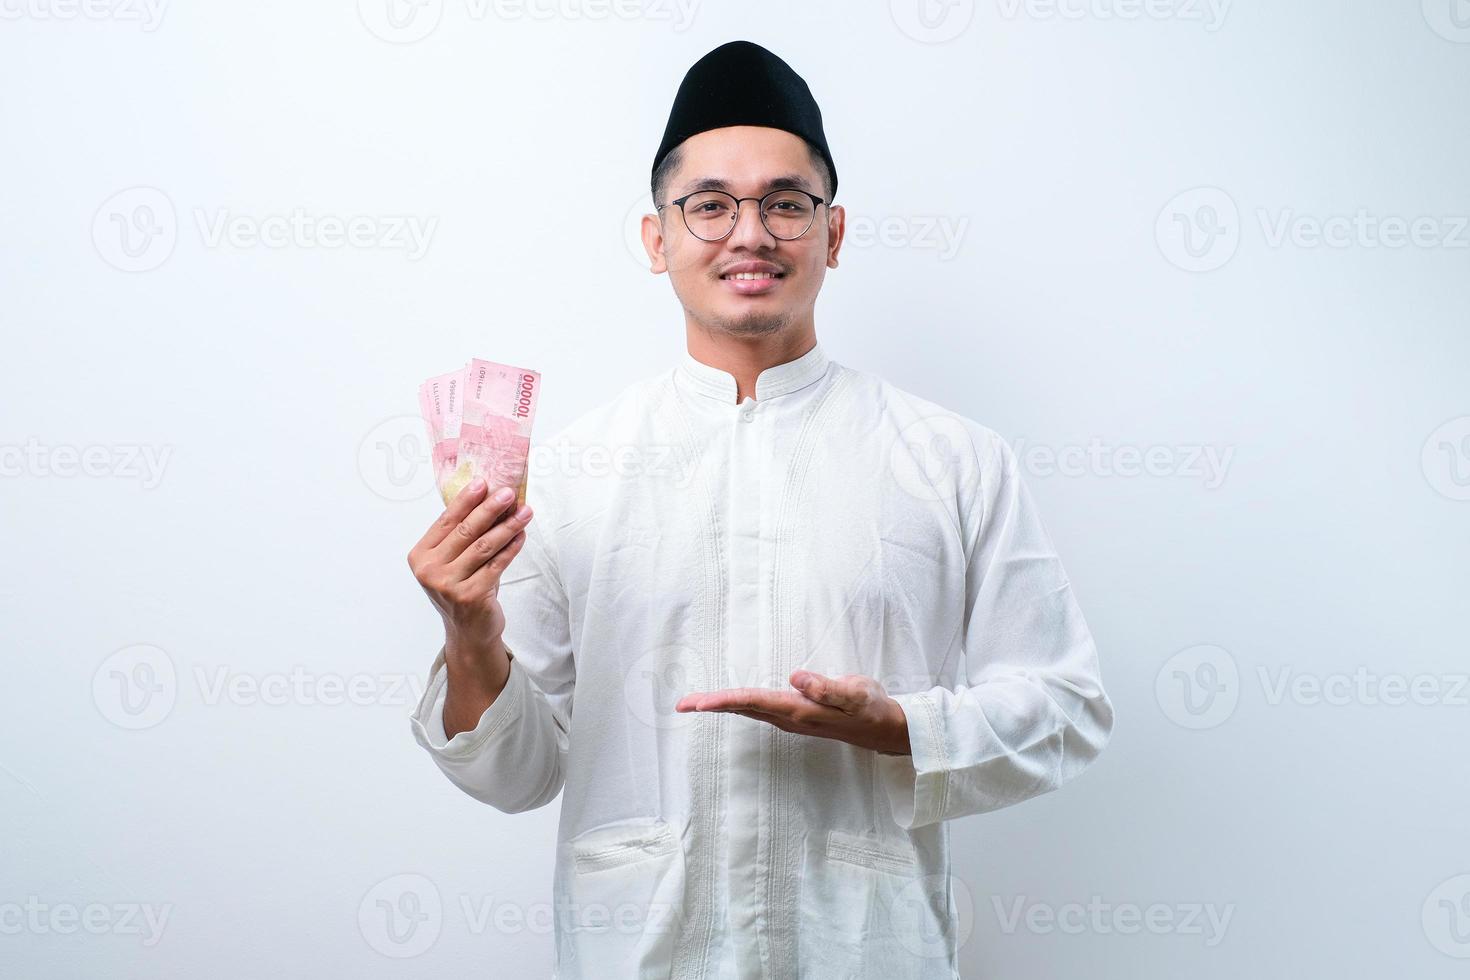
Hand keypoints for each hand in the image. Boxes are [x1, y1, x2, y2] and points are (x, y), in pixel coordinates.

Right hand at [407, 477, 532, 670]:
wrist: (469, 631)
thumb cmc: (463, 588)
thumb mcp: (454, 561)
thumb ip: (463, 535)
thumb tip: (491, 497)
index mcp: (419, 556)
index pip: (445, 521)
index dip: (465, 500)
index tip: (484, 482)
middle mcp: (429, 570)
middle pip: (465, 531)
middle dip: (490, 508)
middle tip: (509, 493)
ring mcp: (447, 585)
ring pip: (483, 546)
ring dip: (507, 526)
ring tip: (525, 511)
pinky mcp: (469, 596)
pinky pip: (496, 565)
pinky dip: (511, 548)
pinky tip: (522, 535)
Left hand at [674, 670, 911, 755]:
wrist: (886, 729)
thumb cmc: (872, 707)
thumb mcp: (856, 693)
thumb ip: (827, 687)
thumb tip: (796, 678)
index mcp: (800, 711)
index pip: (754, 702)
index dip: (724, 700)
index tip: (698, 704)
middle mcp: (790, 718)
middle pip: (743, 709)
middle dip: (712, 706)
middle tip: (680, 704)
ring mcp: (792, 720)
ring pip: (748, 711)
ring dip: (721, 706)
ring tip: (695, 703)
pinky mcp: (795, 716)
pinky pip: (758, 710)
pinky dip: (738, 705)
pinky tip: (729, 703)